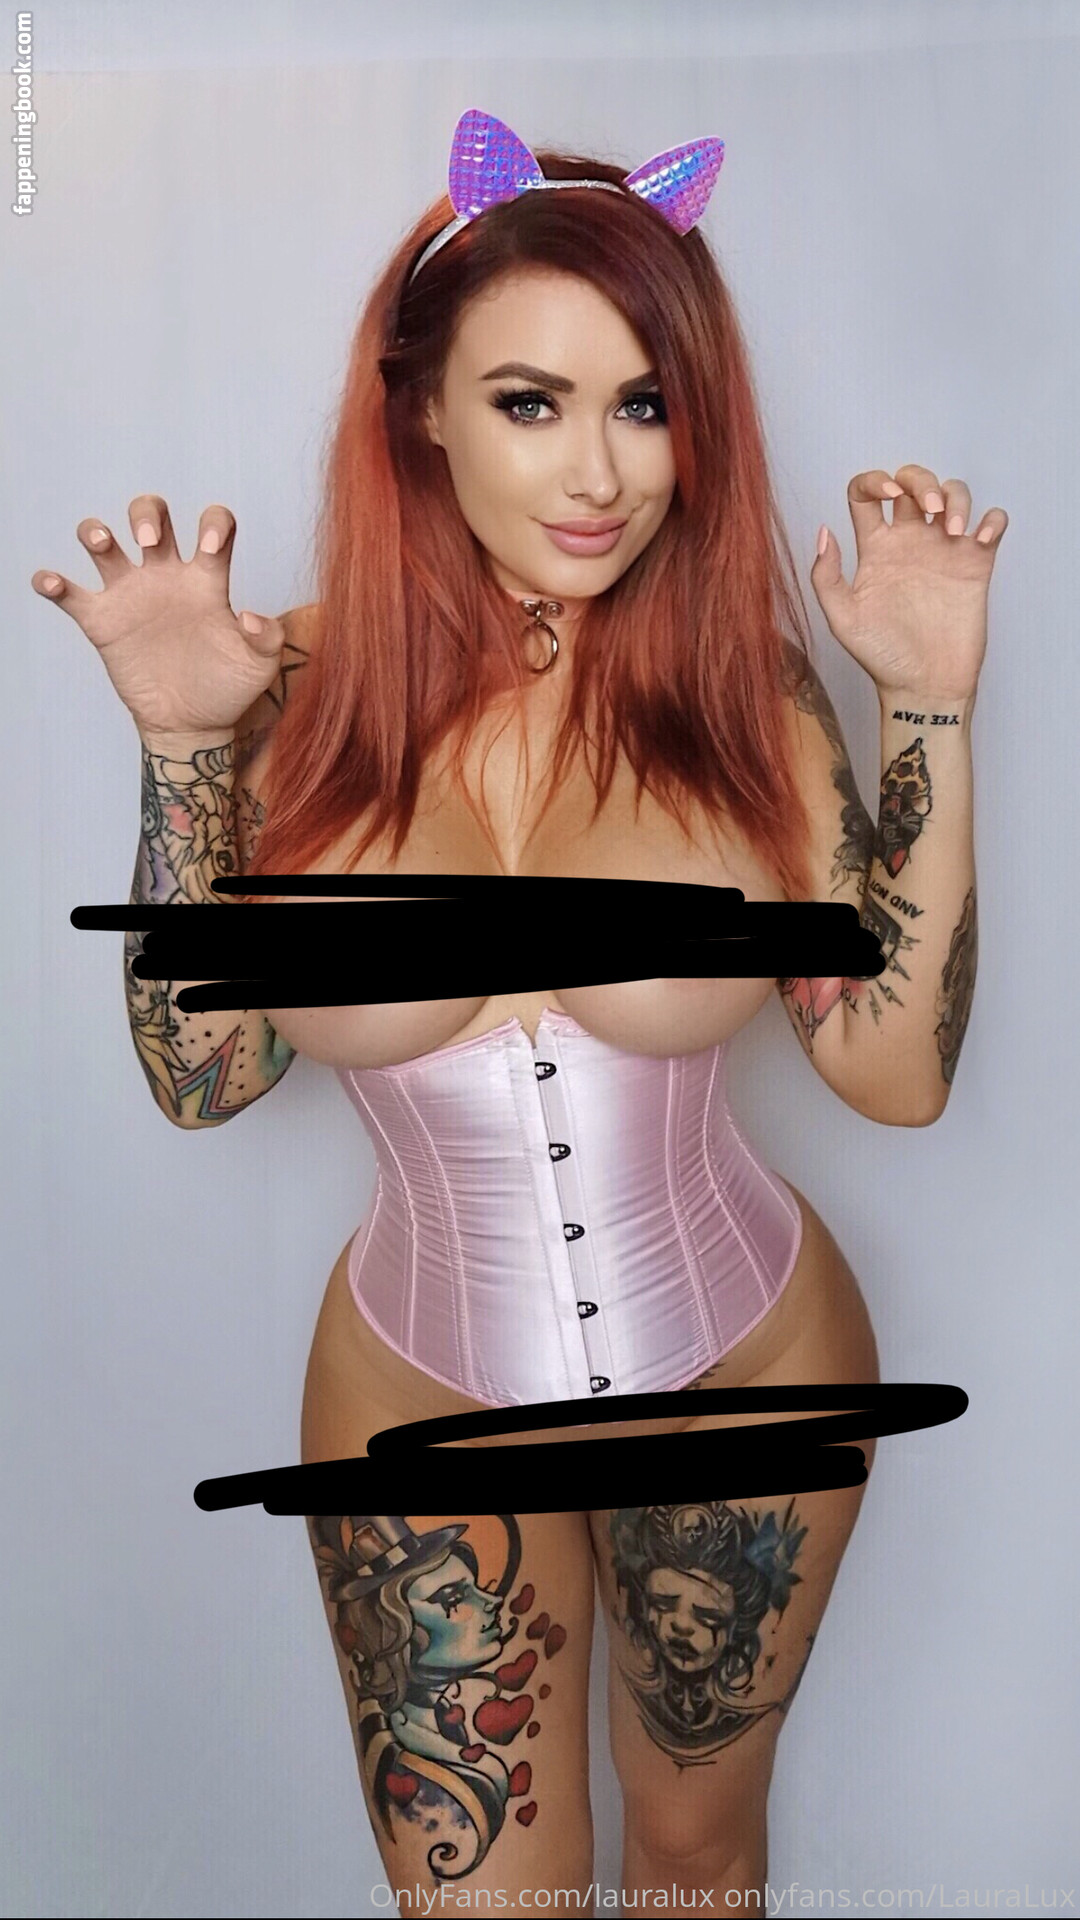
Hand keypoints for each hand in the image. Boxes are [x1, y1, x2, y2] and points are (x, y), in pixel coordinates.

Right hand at [31, 494, 286, 740]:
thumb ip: (268, 638)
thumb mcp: (261, 665)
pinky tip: (51, 583)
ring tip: (104, 544)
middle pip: (151, 515)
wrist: (193, 725)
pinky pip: (70, 594)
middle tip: (150, 544)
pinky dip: (53, 583)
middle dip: (147, 515)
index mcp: (207, 580)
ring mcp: (132, 597)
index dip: (213, 522)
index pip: (213, 525)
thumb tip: (250, 616)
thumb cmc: (228, 688)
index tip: (210, 546)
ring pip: (103, 543)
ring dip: (96, 531)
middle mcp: (167, 578)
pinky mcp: (103, 623)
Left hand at [809, 465, 1007, 699]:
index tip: (887, 496)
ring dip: (956, 497)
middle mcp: (909, 543)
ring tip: (954, 530)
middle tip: (928, 509)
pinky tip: (982, 538)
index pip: (866, 495)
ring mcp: (943, 551)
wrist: (923, 686)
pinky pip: (993, 522)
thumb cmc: (882, 658)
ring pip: (953, 494)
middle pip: (913, 482)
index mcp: (875, 549)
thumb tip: (824, 531)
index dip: (874, 481)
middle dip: (921, 480)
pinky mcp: (975, 564)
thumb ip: (826, 576)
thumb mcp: (842, 619)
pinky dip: (993, 518)